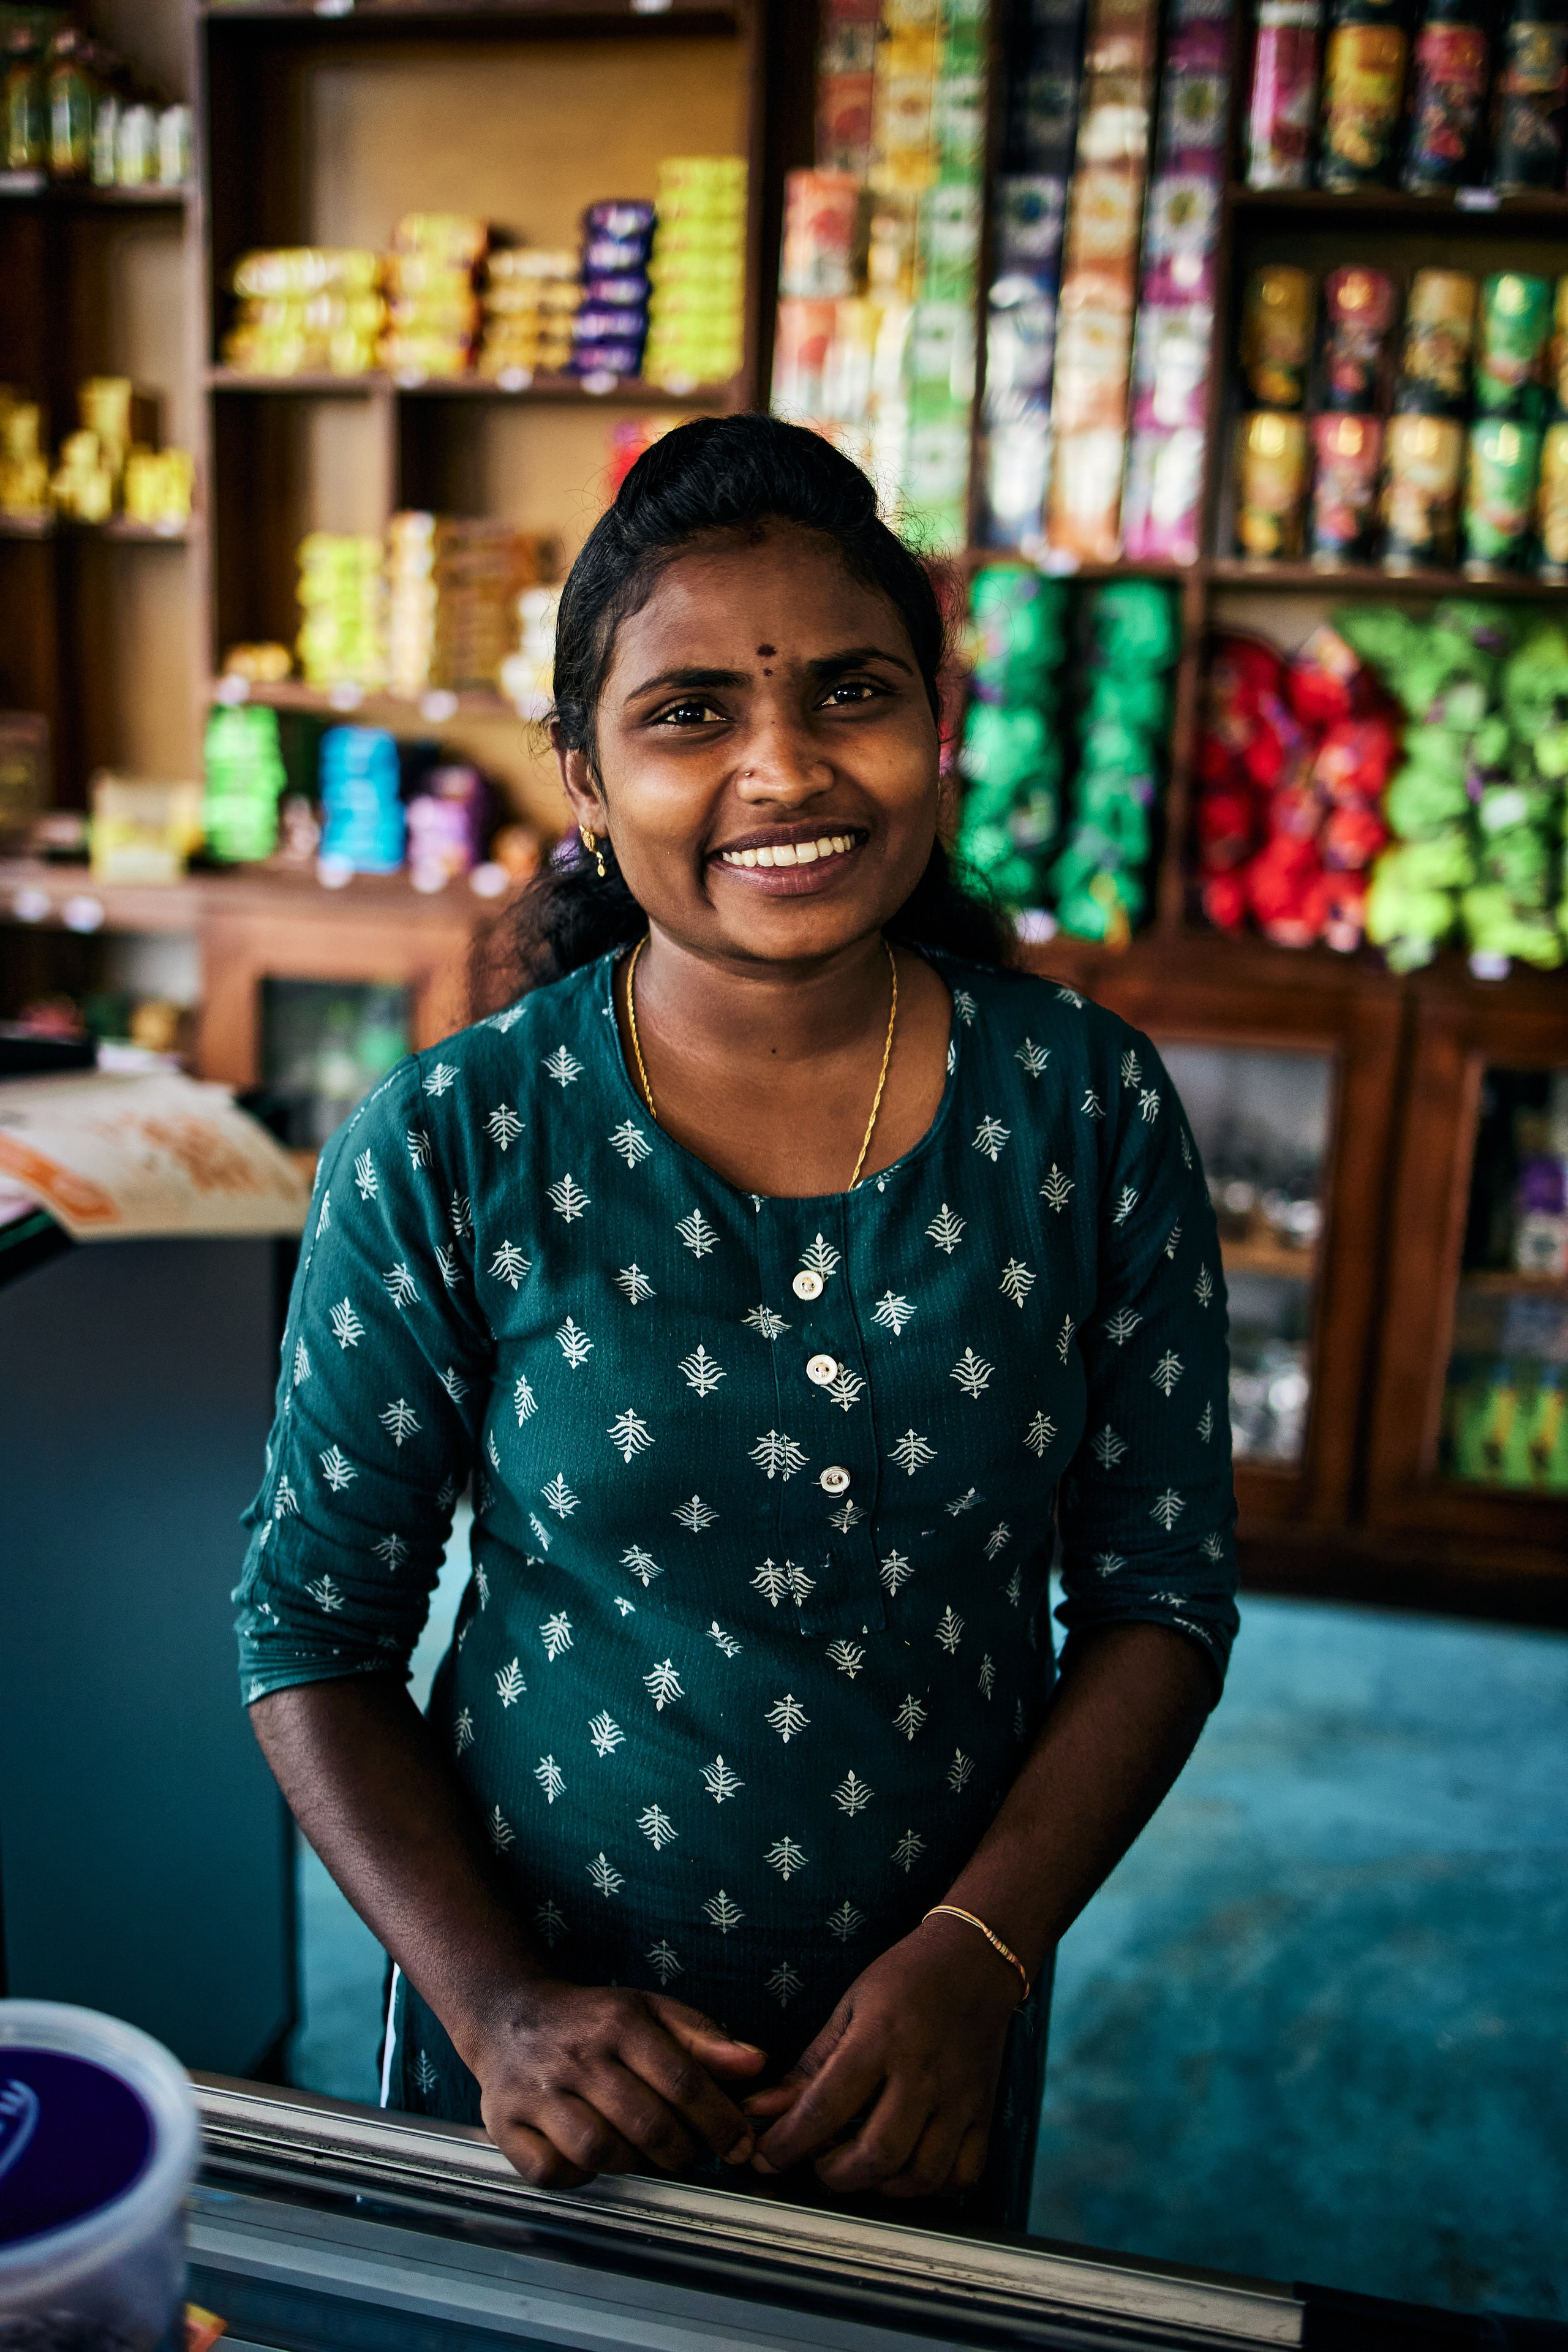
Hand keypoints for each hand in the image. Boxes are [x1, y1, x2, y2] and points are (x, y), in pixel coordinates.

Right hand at [466, 1980, 766, 2188]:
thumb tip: (757, 2062)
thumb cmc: (593, 2021)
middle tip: (690, 2153)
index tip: (739, 2144)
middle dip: (682, 2151)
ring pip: (600, 2151)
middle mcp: (577, 2055)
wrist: (509, 2015)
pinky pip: (552, 2171)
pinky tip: (591, 2158)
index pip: (682, 2080)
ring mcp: (537, 2091)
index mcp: (618, 2022)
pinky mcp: (505, 2123)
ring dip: (632, 2164)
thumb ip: (704, 2038)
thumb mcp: (650, 2011)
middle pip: (646, 2124)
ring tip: (640, 2151)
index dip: (719, 2120)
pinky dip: (579, 2176)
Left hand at [743, 1914, 1019, 2199]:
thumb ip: (808, 2065)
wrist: (975, 1960)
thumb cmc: (906, 1978)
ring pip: (920, 2175)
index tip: (766, 2158)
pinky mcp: (984, 2112)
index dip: (788, 2143)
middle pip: (877, 2154)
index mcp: (881, 2038)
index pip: (827, 2107)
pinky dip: (930, 2187)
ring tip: (858, 2168)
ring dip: (880, 2187)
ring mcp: (959, 2097)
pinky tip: (906, 2171)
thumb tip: (761, 2110)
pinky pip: (962, 2175)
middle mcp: (923, 2073)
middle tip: (816, 2163)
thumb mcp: (849, 2006)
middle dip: (834, 2175)